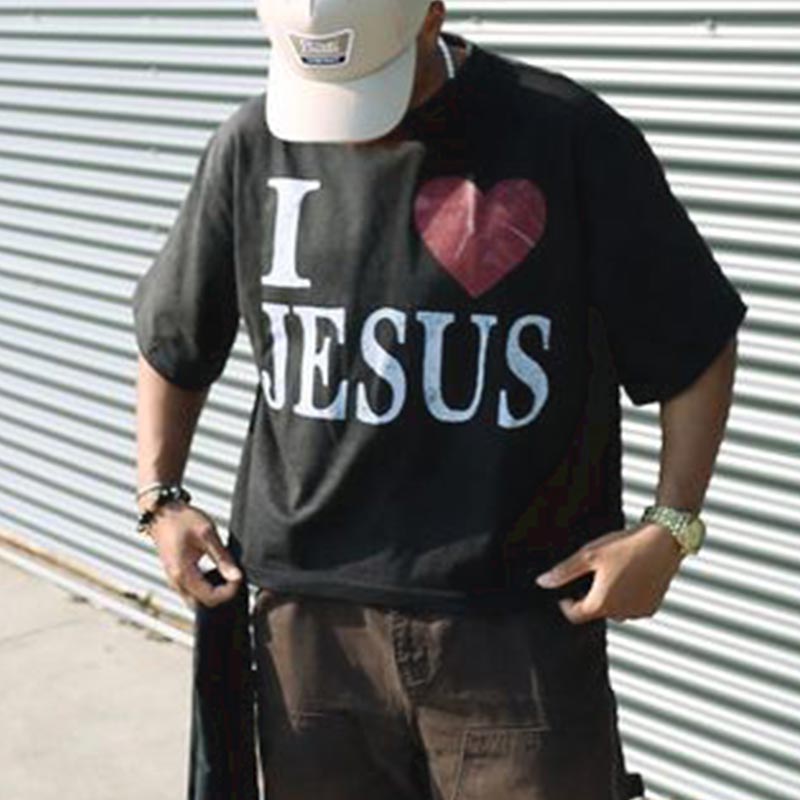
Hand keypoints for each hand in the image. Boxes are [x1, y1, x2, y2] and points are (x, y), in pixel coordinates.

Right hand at [146, 502, 242, 610]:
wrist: (162, 512)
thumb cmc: (182, 520)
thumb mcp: (207, 534)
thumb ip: (222, 558)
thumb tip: (236, 577)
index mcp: (182, 574)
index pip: (210, 598)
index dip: (229, 592)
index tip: (238, 577)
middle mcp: (176, 582)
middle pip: (203, 603)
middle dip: (222, 594)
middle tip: (233, 576)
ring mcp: (174, 580)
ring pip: (197, 599)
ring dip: (214, 591)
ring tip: (226, 573)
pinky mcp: (176, 575)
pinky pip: (193, 590)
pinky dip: (206, 587)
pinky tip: (216, 571)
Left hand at [533, 523, 685, 623]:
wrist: (663, 541)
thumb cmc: (626, 546)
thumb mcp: (588, 555)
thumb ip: (564, 571)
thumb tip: (543, 582)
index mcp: (602, 604)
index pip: (575, 616)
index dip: (566, 605)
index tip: (565, 595)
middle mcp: (621, 613)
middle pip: (596, 611)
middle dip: (590, 597)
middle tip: (594, 574)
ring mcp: (639, 612)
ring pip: (615, 610)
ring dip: (610, 598)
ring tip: (613, 573)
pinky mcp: (652, 607)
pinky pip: (633, 607)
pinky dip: (627, 597)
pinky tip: (629, 577)